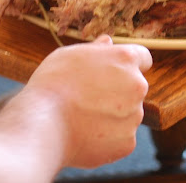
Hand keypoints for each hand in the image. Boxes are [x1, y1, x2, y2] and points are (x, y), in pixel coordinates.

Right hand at [24, 34, 151, 168]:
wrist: (42, 125)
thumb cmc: (52, 85)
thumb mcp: (70, 55)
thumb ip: (95, 49)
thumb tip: (108, 43)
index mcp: (126, 59)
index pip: (143, 58)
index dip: (128, 65)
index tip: (115, 71)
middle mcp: (137, 86)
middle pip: (134, 88)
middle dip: (119, 92)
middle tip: (88, 98)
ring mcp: (134, 116)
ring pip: (127, 114)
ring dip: (112, 115)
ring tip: (81, 117)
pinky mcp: (128, 143)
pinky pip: (120, 138)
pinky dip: (107, 139)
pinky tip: (84, 134)